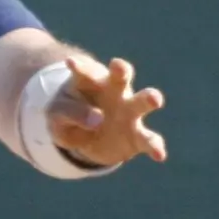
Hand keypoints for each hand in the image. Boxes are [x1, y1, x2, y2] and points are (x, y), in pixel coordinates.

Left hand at [49, 55, 167, 169]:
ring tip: (155, 99)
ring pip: (142, 102)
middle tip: (118, 66)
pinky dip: (156, 146)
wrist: (81, 137)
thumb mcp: (58, 114)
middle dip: (121, 70)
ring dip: (149, 98)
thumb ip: (73, 113)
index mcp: (93, 81)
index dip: (80, 67)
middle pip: (122, 76)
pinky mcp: (137, 137)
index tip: (70, 64)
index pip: (87, 71)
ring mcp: (129, 113)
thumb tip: (97, 119)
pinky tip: (159, 155)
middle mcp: (116, 92)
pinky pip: (149, 140)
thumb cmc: (68, 114)